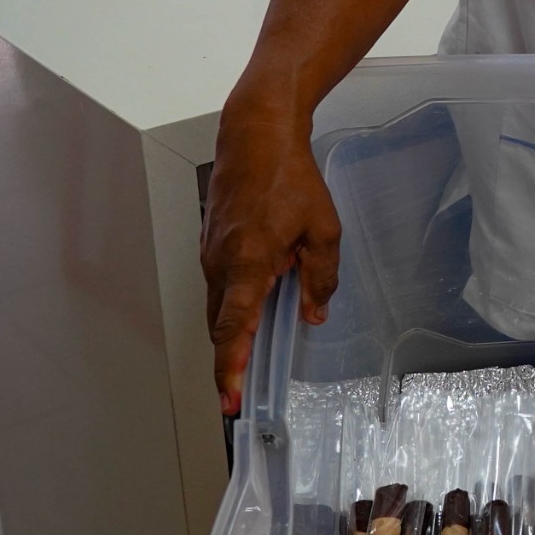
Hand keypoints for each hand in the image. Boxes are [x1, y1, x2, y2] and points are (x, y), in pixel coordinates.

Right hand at [201, 108, 341, 417]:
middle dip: (229, 361)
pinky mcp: (210, 242)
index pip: (234, 329)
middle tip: (239, 394)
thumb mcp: (323, 229)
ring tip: (247, 357)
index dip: (231, 368)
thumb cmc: (289, 177)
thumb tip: (315, 312)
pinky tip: (253, 305)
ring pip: (218, 306)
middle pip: (221, 325)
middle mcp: (220, 263)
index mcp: (248, 264)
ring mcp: (210, 253)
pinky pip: (219, 284)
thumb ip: (321, 276)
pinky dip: (232, 303)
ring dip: (232, 331)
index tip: (230, 399)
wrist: (255, 135)